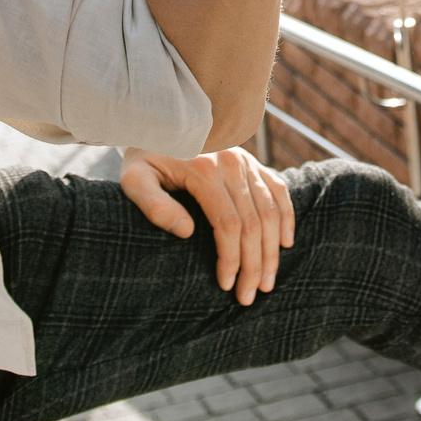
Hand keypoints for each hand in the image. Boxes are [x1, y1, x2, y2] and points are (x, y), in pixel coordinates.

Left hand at [119, 144, 296, 304]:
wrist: (158, 123)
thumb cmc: (143, 157)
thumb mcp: (134, 178)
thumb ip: (153, 204)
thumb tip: (186, 231)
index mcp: (204, 168)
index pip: (229, 223)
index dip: (231, 258)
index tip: (226, 285)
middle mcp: (231, 162)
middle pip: (254, 222)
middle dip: (254, 265)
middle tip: (249, 297)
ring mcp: (245, 160)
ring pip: (270, 211)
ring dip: (271, 251)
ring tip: (267, 282)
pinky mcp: (252, 161)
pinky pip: (278, 190)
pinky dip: (286, 217)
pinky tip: (284, 244)